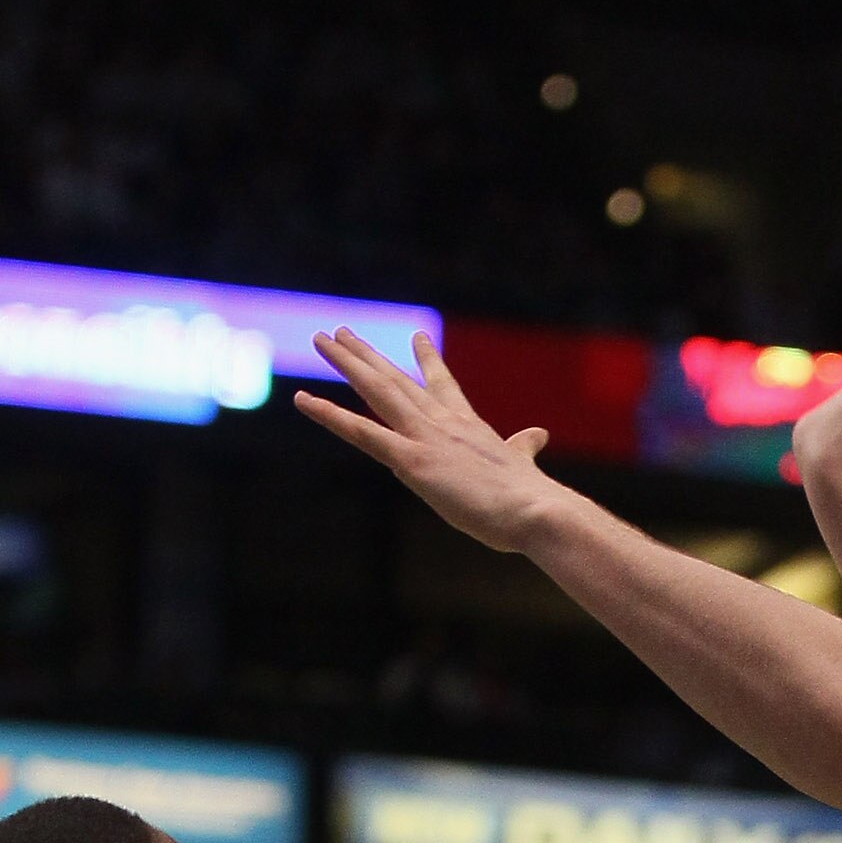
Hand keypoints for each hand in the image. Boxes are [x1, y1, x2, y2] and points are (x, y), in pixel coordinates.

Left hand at [295, 328, 552, 550]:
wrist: (535, 510)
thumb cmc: (531, 501)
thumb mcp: (523, 467)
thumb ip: (523, 449)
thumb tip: (539, 435)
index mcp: (469, 426)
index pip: (442, 386)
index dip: (428, 360)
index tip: (417, 337)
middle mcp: (443, 422)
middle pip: (396, 379)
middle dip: (366, 354)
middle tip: (340, 332)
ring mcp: (425, 437)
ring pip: (377, 390)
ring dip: (346, 364)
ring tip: (320, 339)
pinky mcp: (411, 461)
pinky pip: (361, 432)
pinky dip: (330, 414)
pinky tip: (302, 400)